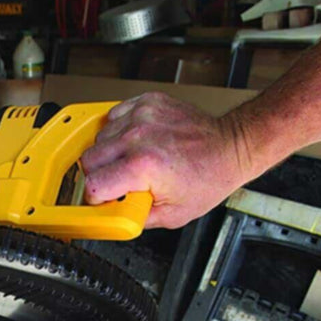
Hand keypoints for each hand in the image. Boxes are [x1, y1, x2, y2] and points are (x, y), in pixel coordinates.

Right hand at [81, 93, 258, 229]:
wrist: (231, 148)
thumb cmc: (208, 178)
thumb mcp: (172, 216)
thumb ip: (134, 218)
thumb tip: (111, 217)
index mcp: (143, 167)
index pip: (93, 183)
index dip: (95, 197)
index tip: (103, 199)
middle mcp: (138, 137)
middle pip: (89, 158)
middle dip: (98, 174)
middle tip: (116, 182)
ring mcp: (142, 116)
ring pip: (98, 136)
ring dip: (108, 152)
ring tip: (129, 161)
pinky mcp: (147, 102)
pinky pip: (114, 116)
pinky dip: (118, 131)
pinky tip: (134, 142)